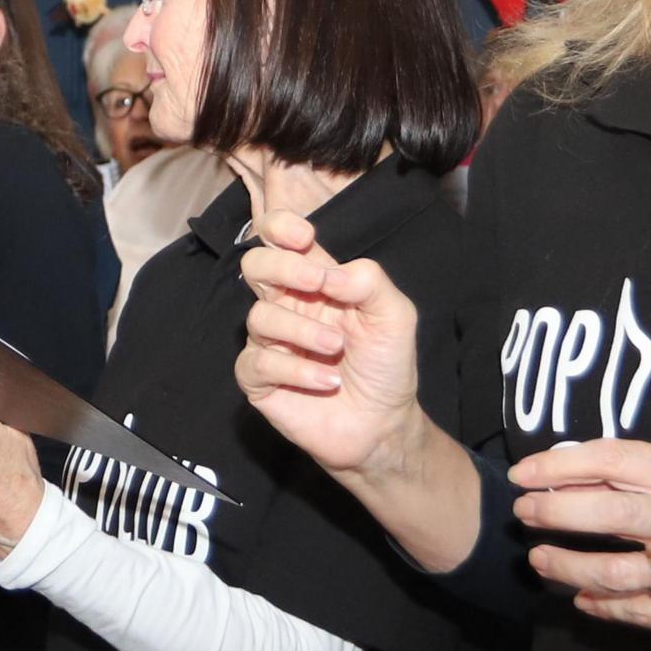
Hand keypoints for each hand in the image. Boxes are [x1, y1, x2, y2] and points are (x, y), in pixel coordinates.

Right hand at [234, 213, 432, 478]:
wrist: (381, 424)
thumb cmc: (385, 366)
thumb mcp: (395, 315)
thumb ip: (369, 281)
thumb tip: (328, 274)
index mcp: (315, 282)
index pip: (279, 238)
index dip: (280, 226)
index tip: (304, 238)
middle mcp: (287, 306)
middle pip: (255, 265)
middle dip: (283, 268)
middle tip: (319, 287)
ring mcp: (269, 342)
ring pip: (259, 317)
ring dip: (304, 332)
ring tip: (337, 350)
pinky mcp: (258, 379)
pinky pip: (257, 362)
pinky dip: (296, 370)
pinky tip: (327, 380)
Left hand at [503, 437, 650, 649]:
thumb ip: (643, 477)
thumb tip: (564, 467)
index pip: (615, 459)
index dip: (560, 465)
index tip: (524, 474)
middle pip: (607, 513)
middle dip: (552, 513)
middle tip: (524, 515)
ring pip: (611, 571)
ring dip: (564, 568)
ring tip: (541, 561)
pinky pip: (632, 611)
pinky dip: (598, 605)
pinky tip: (582, 599)